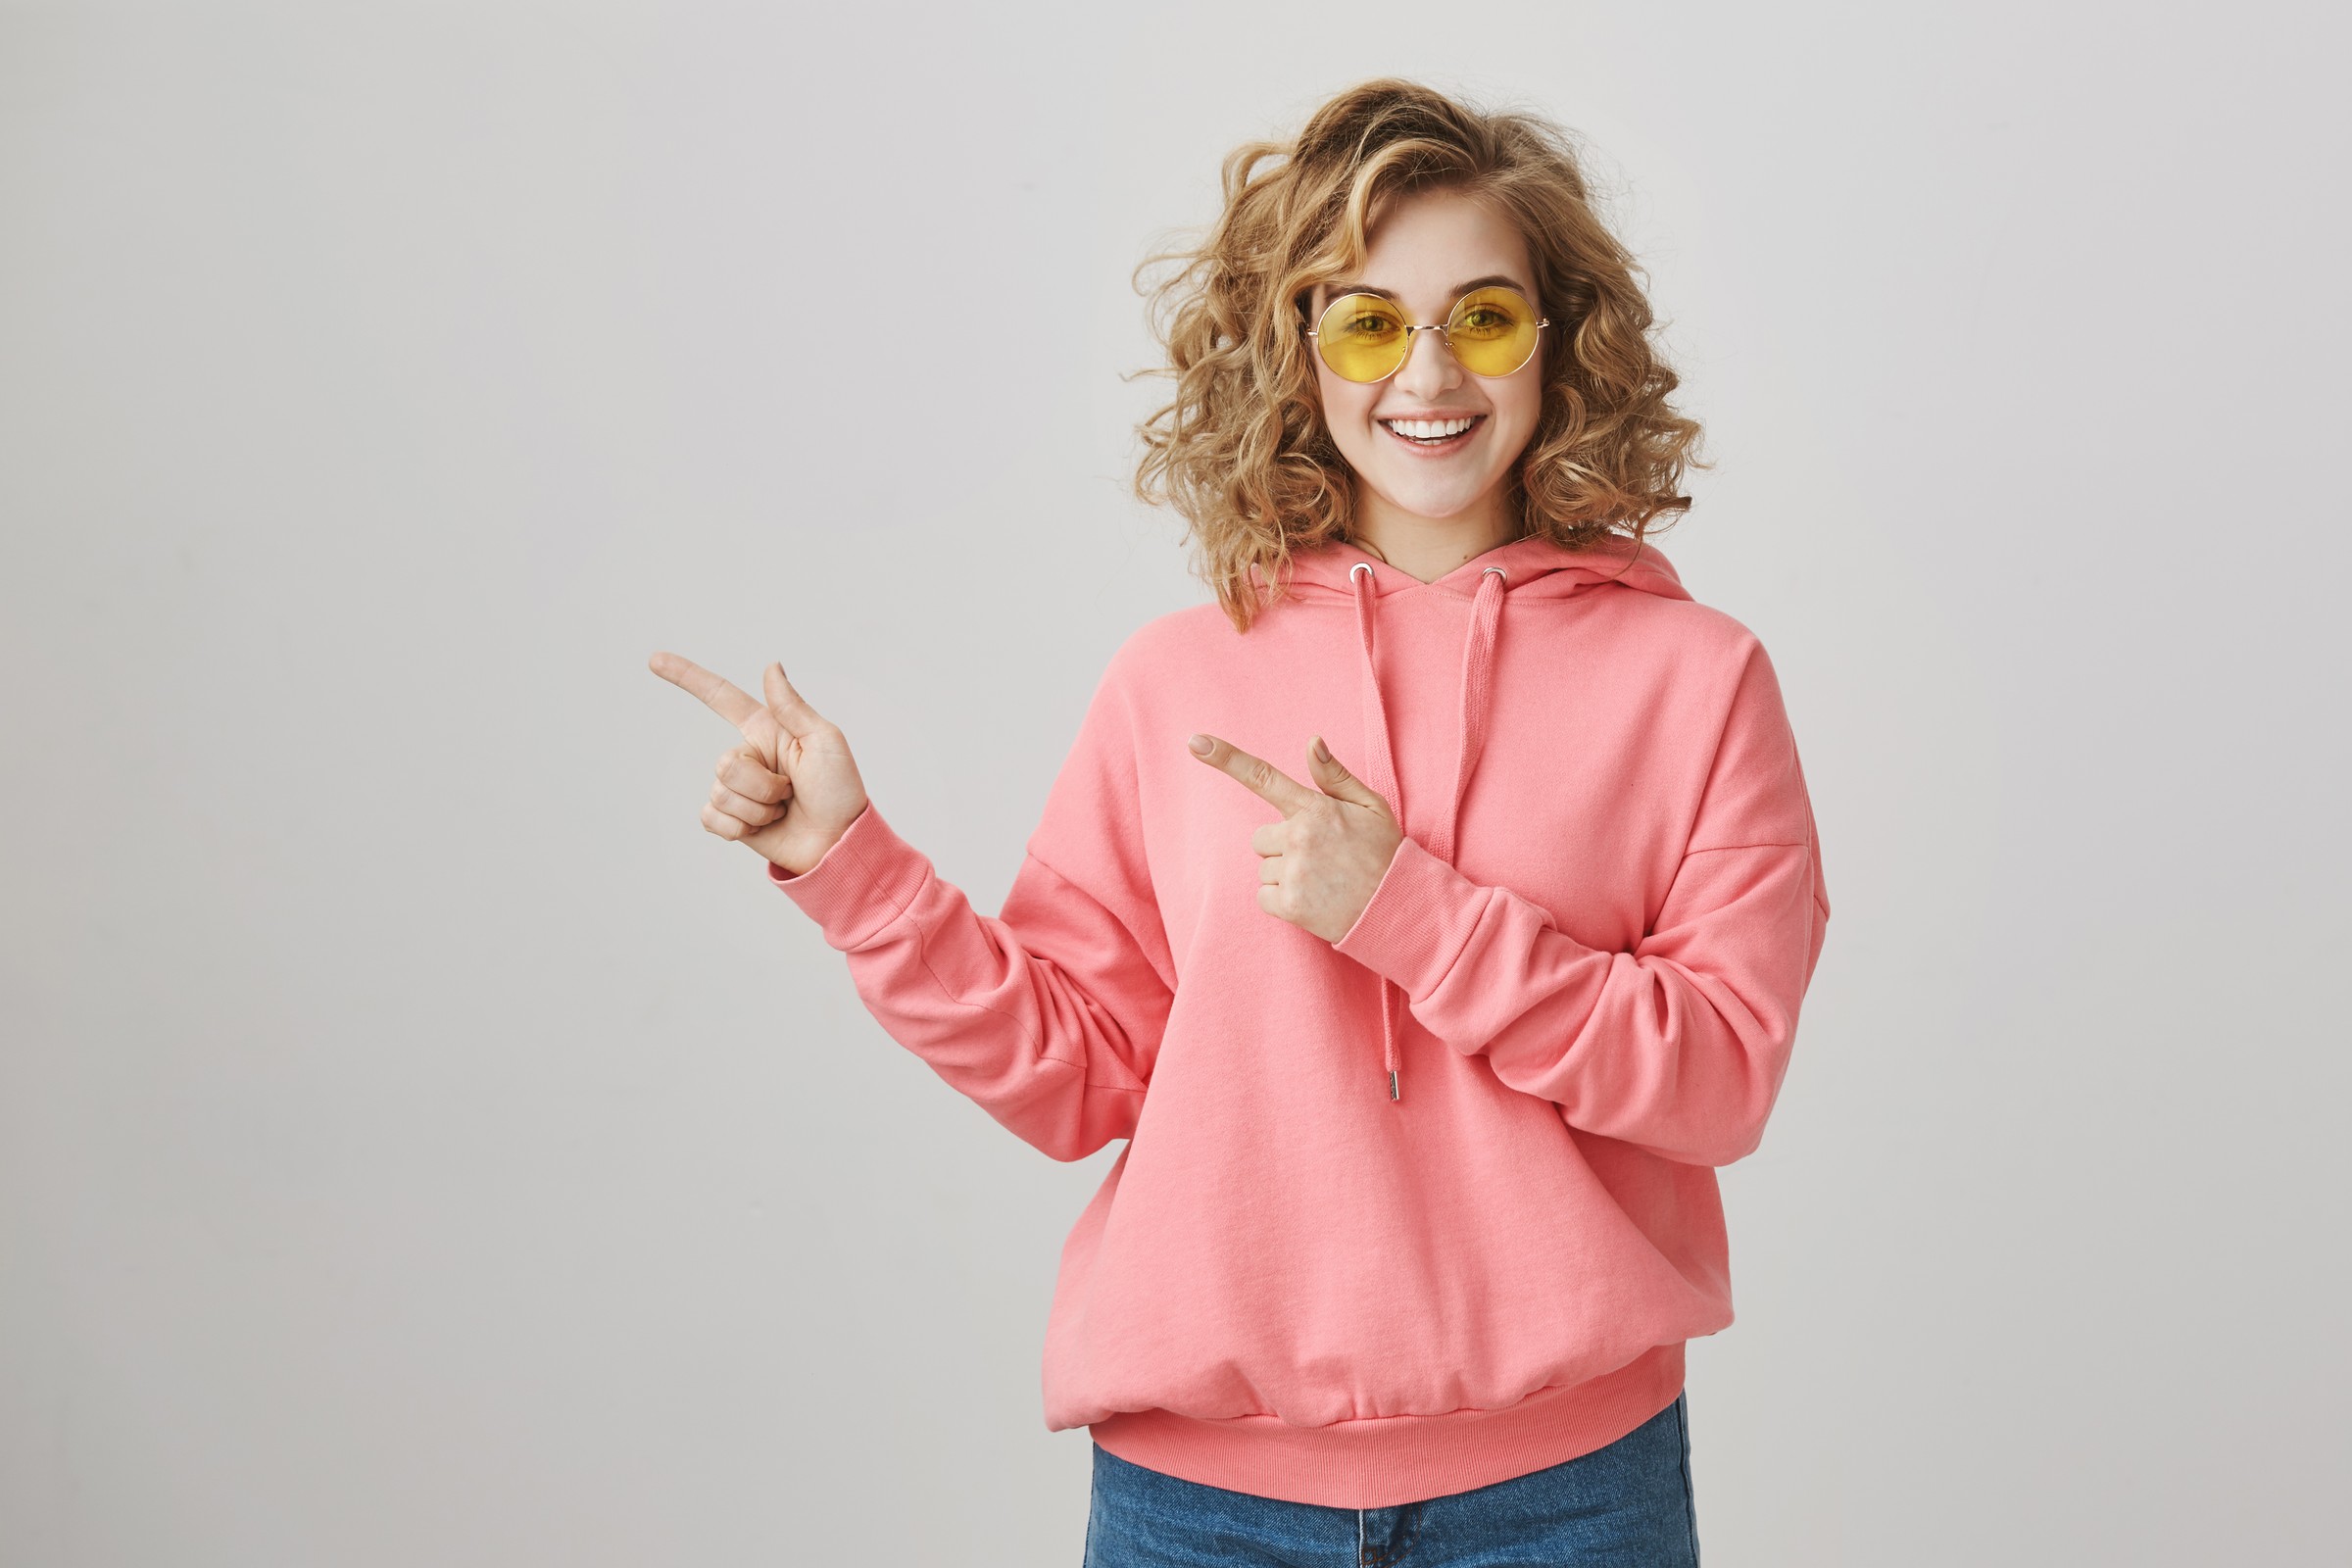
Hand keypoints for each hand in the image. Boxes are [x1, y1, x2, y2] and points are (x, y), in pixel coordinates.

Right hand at [647, 652, 869, 873]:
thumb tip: (771, 667)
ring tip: (783, 811)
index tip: (655, 660)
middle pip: (724, 764)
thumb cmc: (840, 791)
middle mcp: (748, 757)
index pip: (721, 698)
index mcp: (767, 731)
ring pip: (720, 793)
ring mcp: (738, 789)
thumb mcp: (825, 742)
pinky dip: (738, 827)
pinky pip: (710, 817)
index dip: (688, 678)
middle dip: (761, 785)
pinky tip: (761, 829)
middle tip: (791, 792)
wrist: (839, 843)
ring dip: (757, 809)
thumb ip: (793, 707)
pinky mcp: (731, 820)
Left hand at [1187, 731, 1403, 942]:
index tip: (1196, 742)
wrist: (1399, 908)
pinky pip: (1263, 897)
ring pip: (1263, 868)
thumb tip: (1311, 742)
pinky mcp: (1289, 905)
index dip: (1227, 759)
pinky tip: (1313, 899)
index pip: (1264, 778)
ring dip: (1284, 875)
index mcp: (1315, 809)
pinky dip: (1281, 901)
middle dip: (1281, 847)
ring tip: (1323, 881)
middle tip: (1320, 858)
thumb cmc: (1385, 854)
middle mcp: (1299, 837)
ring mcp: (1292, 872)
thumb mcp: (1370, 806)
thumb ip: (1335, 776)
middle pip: (1260, 838)